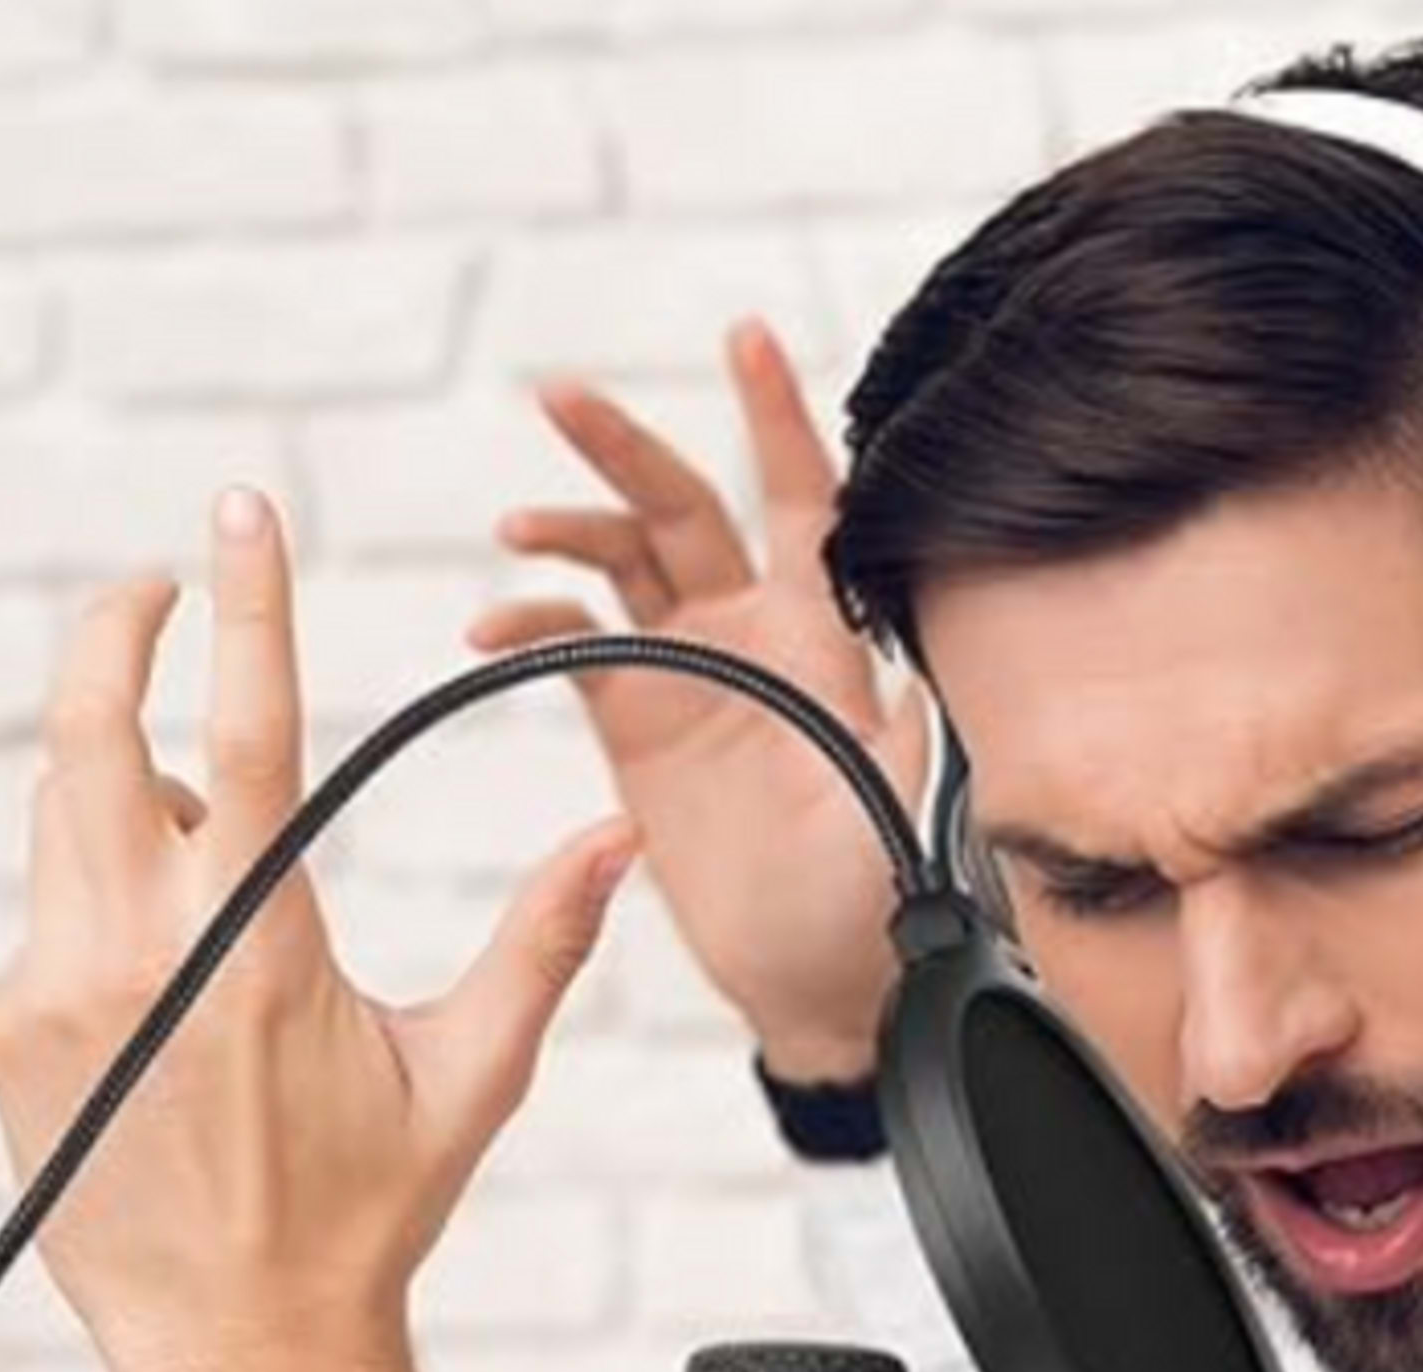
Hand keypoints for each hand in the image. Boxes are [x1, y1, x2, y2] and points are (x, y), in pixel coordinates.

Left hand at [0, 488, 635, 1371]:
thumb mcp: (471, 1074)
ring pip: (69, 823)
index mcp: (264, 950)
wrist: (244, 1344)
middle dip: (118, 639)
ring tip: (202, 857)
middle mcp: (141, 954)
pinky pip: (50, 918)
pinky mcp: (7, 1027)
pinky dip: (107, 916)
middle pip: (96, 736)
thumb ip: (543, 941)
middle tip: (149, 590)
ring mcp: (53, 988)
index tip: (238, 516)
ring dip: (127, 802)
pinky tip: (165, 1000)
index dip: (247, 608)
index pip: (248, 733)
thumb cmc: (367, 1215)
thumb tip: (616, 840)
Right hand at [473, 319, 926, 1079]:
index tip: (743, 336)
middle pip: (685, 505)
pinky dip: (529, 620)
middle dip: (626, 445)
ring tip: (518, 531)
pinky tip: (492, 626)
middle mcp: (756, 635)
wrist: (817, 984)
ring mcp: (690, 672)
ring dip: (568, 525)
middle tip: (559, 394)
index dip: (776, 419)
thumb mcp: (908, 807)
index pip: (805, 502)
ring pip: (620, 558)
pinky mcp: (634, 721)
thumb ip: (910, 727)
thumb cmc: (879, 898)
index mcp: (827, 637)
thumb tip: (930, 660)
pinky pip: (570, 641)